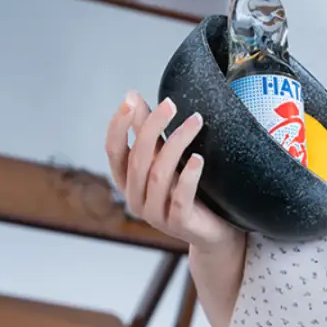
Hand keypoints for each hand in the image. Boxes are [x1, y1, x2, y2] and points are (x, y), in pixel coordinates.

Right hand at [105, 92, 240, 252]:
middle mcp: (135, 199)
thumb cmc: (187, 191)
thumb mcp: (165, 159)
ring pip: (158, 175)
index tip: (131, 100)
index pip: (113, 151)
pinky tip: (198, 159)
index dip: (118, 125)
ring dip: (176, 144)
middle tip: (171, 104)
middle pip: (138, 159)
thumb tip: (131, 95)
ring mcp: (155, 215)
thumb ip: (147, 131)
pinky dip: (189, 177)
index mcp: (127, 181)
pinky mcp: (178, 225)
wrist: (213, 232)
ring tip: (195, 121)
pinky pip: (180, 198)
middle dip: (153, 127)